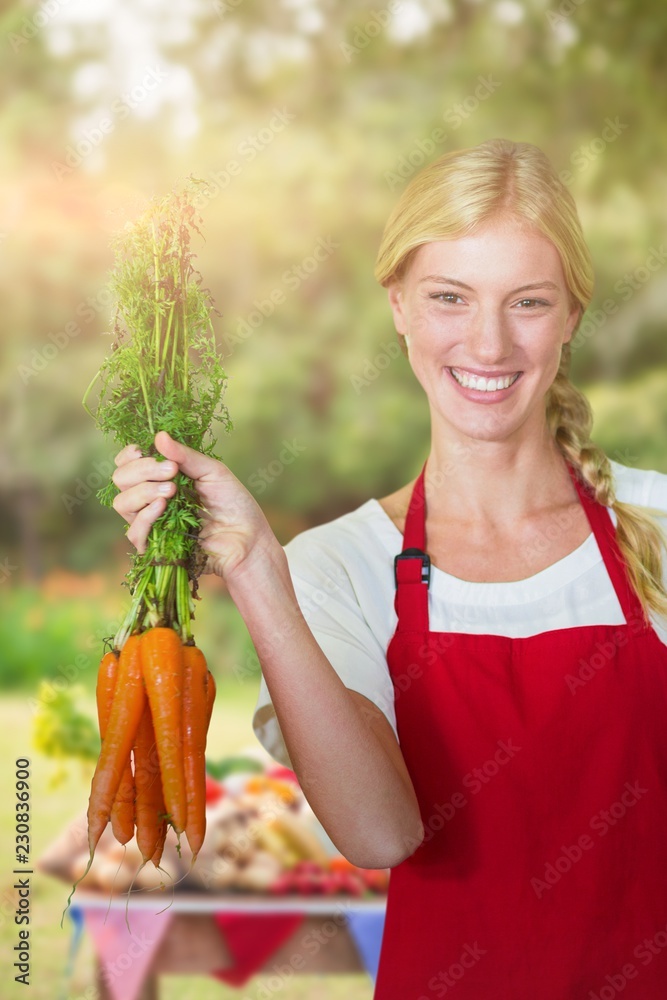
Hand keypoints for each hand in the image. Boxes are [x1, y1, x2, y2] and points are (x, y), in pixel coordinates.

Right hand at [111, 431, 276, 582]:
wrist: (246, 537)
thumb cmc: (233, 503)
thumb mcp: (212, 472)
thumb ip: (184, 456)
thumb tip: (159, 436)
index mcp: (160, 477)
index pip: (126, 464)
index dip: (129, 456)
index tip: (144, 451)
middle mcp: (150, 498)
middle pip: (120, 480)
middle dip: (141, 470)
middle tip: (171, 471)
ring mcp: (151, 522)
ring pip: (122, 504)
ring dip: (143, 491)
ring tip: (172, 490)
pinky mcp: (155, 546)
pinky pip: (134, 532)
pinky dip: (145, 516)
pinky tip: (163, 506)